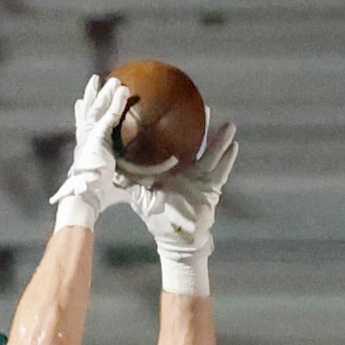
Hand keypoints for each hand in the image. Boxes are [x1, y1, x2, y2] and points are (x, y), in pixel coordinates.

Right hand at [51, 74, 131, 229]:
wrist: (87, 196)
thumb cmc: (100, 196)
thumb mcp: (121, 190)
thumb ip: (136, 191)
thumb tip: (157, 203)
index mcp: (87, 151)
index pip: (84, 128)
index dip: (82, 115)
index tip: (81, 104)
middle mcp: (85, 141)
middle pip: (88, 112)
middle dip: (91, 96)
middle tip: (95, 82)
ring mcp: (89, 137)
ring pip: (97, 109)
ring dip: (105, 93)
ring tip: (113, 80)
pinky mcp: (96, 137)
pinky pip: (108, 116)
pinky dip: (115, 103)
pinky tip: (122, 91)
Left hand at [125, 120, 237, 290]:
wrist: (176, 239)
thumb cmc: (158, 219)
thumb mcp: (141, 197)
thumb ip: (128, 181)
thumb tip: (110, 167)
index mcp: (173, 169)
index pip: (174, 143)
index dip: (174, 127)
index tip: (173, 108)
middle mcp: (188, 170)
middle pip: (197, 143)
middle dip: (201, 125)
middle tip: (205, 105)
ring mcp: (201, 179)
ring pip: (212, 155)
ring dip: (220, 140)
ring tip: (229, 125)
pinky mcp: (211, 190)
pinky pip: (221, 172)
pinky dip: (227, 160)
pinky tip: (234, 145)